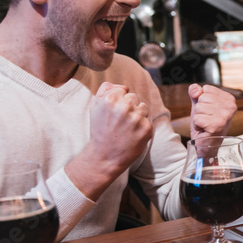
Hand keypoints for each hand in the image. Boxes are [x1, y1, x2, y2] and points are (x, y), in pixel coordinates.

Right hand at [66, 82, 151, 201]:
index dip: (118, 101)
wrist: (104, 156)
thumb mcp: (95, 107)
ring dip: (137, 115)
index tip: (113, 112)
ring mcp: (136, 118)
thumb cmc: (100, 130)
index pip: (123, 90)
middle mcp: (124, 107)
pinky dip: (142, 127)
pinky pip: (147, 120)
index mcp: (110, 99)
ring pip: (143, 107)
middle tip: (119, 121)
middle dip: (129, 107)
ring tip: (126, 128)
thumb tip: (122, 85)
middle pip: (134, 97)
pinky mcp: (146, 129)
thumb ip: (105, 90)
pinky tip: (132, 135)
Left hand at [188, 84, 236, 139]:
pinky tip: (205, 130)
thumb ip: (196, 93)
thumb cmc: (205, 125)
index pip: (206, 88)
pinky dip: (197, 125)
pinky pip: (197, 118)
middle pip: (202, 97)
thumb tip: (195, 89)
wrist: (207, 145)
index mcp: (229, 99)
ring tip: (206, 124)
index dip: (202, 101)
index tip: (209, 112)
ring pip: (199, 107)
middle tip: (207, 119)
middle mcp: (231, 106)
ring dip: (198, 117)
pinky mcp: (217, 125)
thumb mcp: (200, 105)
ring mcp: (225, 116)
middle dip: (200, 109)